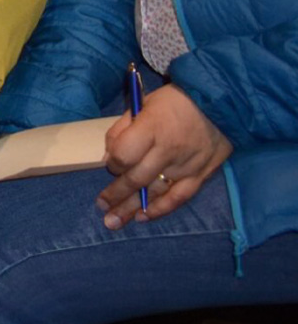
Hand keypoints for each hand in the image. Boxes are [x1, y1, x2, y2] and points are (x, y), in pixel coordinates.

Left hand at [97, 83, 232, 228]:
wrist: (221, 104)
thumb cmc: (175, 101)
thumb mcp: (143, 104)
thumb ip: (124, 128)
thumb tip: (110, 153)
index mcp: (151, 128)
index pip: (125, 154)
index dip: (113, 163)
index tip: (110, 165)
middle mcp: (168, 150)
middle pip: (136, 178)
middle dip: (116, 195)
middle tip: (101, 207)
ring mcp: (185, 165)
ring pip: (155, 192)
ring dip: (132, 208)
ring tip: (114, 222)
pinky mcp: (201, 175)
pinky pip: (179, 197)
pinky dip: (161, 209)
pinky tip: (144, 217)